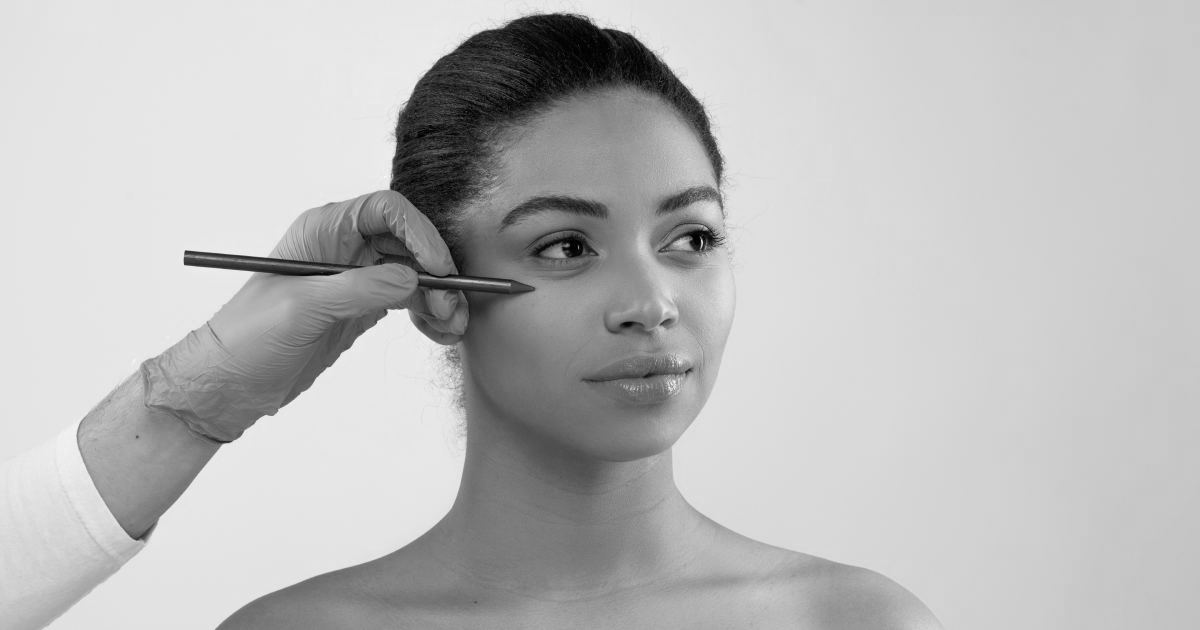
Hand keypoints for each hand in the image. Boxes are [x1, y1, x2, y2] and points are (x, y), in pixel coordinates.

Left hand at [139, 191, 467, 442]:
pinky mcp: (363, 308)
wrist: (228, 384)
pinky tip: (438, 334)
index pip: (387, 210)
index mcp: (323, 230)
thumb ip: (357, 288)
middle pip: (410, 243)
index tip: (438, 268)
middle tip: (451, 308)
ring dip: (440, 298)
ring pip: (416, 275)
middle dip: (438, 273)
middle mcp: (344, 248)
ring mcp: (356, 278)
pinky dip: (428, 315)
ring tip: (450, 328)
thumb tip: (411, 278)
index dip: (419, 233)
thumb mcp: (301, 308)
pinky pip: (409, 302)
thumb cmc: (248, 338)